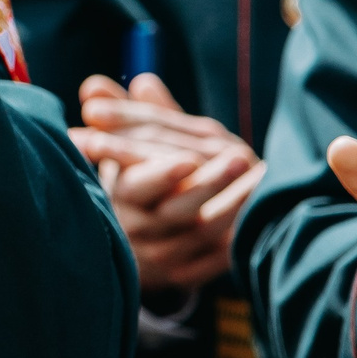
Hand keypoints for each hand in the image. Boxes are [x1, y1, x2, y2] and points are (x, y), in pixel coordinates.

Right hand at [70, 75, 261, 290]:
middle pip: (174, 210)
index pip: (136, 185)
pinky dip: (238, 235)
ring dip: (232, 203)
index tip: (191, 157)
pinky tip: (259, 211)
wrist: (136, 243)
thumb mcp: (126, 150)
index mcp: (121, 195)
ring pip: (201, 231)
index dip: (161, 173)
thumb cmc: (135, 181)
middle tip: (241, 157)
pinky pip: (218, 258)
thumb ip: (124, 115)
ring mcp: (164, 255)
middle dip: (207, 185)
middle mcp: (138, 229)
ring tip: (261, 175)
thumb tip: (95, 84)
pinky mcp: (188, 274)